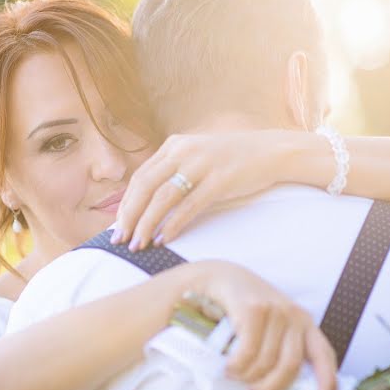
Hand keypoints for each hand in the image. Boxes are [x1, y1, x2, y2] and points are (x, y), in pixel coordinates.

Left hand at [114, 131, 304, 249]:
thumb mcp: (197, 156)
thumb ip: (174, 171)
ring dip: (147, 224)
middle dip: (129, 216)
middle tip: (119, 240)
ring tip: (138, 245)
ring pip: (164, 197)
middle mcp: (184, 151)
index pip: (140, 177)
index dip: (125, 204)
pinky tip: (164, 239)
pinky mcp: (220, 179)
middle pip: (145, 186)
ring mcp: (202, 164)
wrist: (272, 151)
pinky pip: (190, 205)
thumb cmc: (232, 160)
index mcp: (174, 145)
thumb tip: (147, 203)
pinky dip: (173, 224)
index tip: (117, 226)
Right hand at [188, 261, 337, 389]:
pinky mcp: (254, 309)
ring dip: (249, 377)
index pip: (324, 354)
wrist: (217, 277)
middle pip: (291, 366)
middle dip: (271, 387)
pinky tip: (229, 366)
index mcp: (304, 323)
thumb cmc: (243, 310)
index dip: (328, 381)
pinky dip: (237, 366)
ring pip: (268, 362)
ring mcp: (275, 310)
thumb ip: (278, 361)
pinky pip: (249, 352)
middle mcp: (294, 315)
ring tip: (235, 375)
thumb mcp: (268, 333)